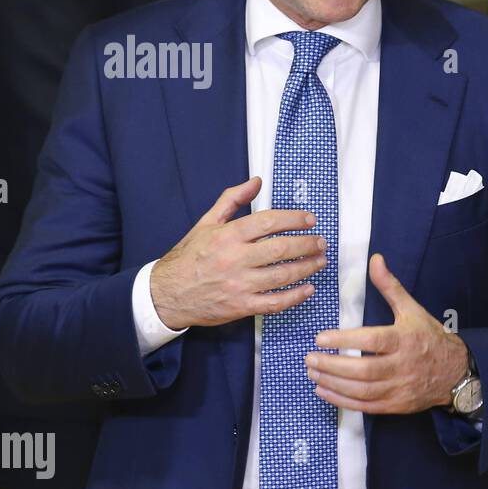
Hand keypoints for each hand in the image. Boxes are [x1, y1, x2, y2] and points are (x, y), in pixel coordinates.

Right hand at [150, 177, 325, 329]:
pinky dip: (295, 296)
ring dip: (307, 267)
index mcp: (228, 236)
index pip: (268, 222)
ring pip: (282, 275)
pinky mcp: (242, 306)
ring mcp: (239, 284)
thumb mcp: (206, 223)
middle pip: (281, 249)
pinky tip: (308, 289)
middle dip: (307, 244)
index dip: (294, 219)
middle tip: (321, 242)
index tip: (310, 219)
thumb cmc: (189, 256)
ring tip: (320, 260)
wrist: (166, 293)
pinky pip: (275, 302)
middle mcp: (235, 259)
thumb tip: (256, 182)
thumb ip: (232, 200)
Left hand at [305, 253, 468, 414]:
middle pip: (363, 370)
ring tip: (313, 373)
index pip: (372, 341)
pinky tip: (324, 391)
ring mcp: (399, 388)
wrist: (456, 371)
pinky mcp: (396, 405)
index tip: (321, 338)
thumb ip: (390, 287)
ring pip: (362, 391)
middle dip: (332, 366)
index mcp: (405, 339)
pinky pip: (366, 406)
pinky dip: (342, 401)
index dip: (344, 341)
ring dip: (333, 383)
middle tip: (309, 358)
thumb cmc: (430, 338)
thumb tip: (375, 260)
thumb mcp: (413, 309)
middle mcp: (403, 366)